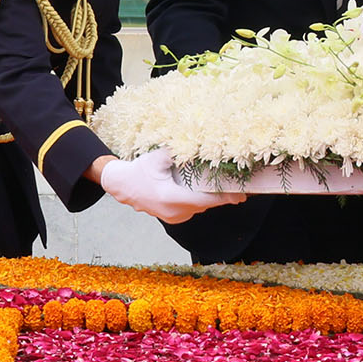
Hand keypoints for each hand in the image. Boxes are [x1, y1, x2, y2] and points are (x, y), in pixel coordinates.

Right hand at [92, 153, 245, 224]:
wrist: (122, 185)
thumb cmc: (139, 170)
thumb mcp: (158, 157)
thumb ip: (178, 152)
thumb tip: (198, 144)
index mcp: (171, 197)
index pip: (204, 199)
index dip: (224, 197)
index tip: (240, 195)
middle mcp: (174, 211)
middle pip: (205, 204)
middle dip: (222, 197)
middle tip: (240, 188)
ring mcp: (173, 217)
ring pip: (199, 208)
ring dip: (211, 199)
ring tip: (226, 188)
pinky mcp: (172, 217)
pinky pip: (192, 209)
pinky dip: (201, 201)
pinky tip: (208, 191)